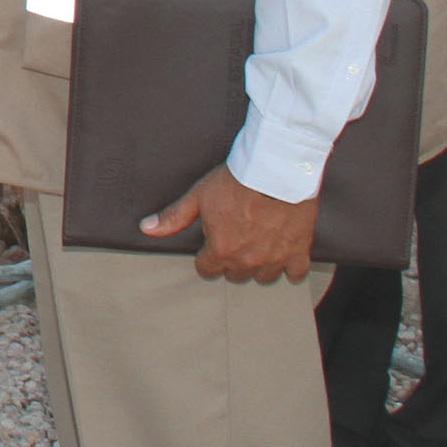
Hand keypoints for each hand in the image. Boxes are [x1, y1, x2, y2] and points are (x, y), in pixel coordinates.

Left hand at [142, 163, 317, 283]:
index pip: (208, 270)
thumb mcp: (199, 196)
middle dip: (232, 261)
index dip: (207, 257)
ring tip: (258, 248)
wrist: (275, 169)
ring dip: (260, 266)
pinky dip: (291, 267)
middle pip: (236, 274)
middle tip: (235, 241)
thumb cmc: (237, 180)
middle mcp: (247, 260)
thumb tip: (148, 228)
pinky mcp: (299, 251)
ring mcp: (275, 258)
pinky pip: (295, 272)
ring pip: (264, 276)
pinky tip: (285, 256)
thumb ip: (174, 217)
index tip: (211, 247)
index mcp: (221, 250)